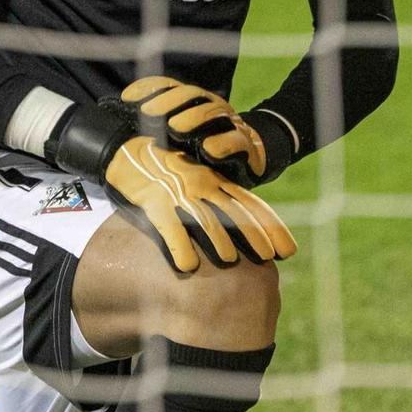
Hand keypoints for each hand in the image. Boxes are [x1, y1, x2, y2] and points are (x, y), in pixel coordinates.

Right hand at [102, 136, 296, 273]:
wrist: (123, 145)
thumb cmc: (162, 169)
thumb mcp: (196, 180)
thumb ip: (216, 201)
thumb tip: (238, 234)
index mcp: (215, 181)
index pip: (249, 205)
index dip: (270, 227)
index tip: (288, 250)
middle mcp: (202, 185)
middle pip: (234, 213)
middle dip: (255, 235)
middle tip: (270, 258)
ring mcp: (178, 192)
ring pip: (203, 217)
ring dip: (218, 239)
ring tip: (231, 261)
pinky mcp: (152, 200)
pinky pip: (168, 225)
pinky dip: (178, 245)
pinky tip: (188, 265)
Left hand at [121, 75, 266, 182]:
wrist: (252, 158)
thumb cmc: (209, 147)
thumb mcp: (182, 138)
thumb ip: (159, 129)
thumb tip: (124, 119)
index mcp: (195, 102)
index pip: (170, 86)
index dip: (149, 87)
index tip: (127, 97)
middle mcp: (212, 106)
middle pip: (191, 94)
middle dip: (167, 101)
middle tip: (147, 113)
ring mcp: (231, 123)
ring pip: (213, 112)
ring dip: (193, 118)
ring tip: (174, 127)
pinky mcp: (246, 144)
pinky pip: (235, 140)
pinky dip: (222, 143)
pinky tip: (208, 149)